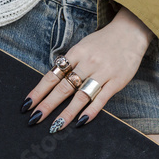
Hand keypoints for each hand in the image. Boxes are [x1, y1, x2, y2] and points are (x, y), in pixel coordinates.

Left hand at [22, 5, 153, 130]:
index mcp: (76, 53)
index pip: (53, 75)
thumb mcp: (83, 47)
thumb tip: (52, 83)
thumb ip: (70, 63)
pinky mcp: (117, 81)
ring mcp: (103, 72)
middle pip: (64, 87)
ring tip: (55, 127)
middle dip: (48, 105)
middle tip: (34, 119)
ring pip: (81, 96)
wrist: (131, 32)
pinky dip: (91, 111)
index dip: (39, 91)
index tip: (27, 105)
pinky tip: (80, 122)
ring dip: (67, 113)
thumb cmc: (103, 42)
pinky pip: (102, 99)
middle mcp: (87, 63)